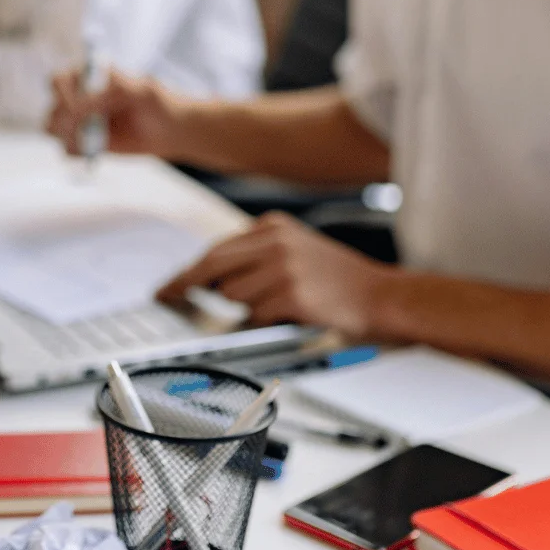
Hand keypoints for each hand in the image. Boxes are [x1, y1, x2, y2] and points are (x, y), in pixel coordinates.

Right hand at [45, 70, 181, 158]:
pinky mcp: (85, 143)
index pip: (59, 81)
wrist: (169, 130)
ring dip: (67, 137)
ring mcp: (80, 122)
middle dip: (64, 121)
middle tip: (86, 129)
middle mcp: (79, 98)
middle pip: (53, 108)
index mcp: (89, 77)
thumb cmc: (157, 102)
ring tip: (93, 140)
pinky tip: (98, 150)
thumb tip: (84, 103)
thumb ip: (114, 90)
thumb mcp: (142, 90)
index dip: (63, 95)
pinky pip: (68, 150)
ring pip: (53, 129)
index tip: (78, 109)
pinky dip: (77, 152)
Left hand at [158, 212, 396, 337]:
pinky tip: (290, 316)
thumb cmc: (339, 281)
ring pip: (232, 295)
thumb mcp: (296, 250)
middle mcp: (276, 241)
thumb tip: (208, 280)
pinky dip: (266, 323)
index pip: (216, 249)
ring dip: (244, 310)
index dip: (189, 270)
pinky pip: (256, 316)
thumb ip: (255, 257)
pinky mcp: (292, 294)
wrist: (383, 297)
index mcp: (273, 226)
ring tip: (277, 308)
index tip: (169, 285)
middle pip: (211, 265)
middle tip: (166, 298)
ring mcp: (284, 267)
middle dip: (184, 285)